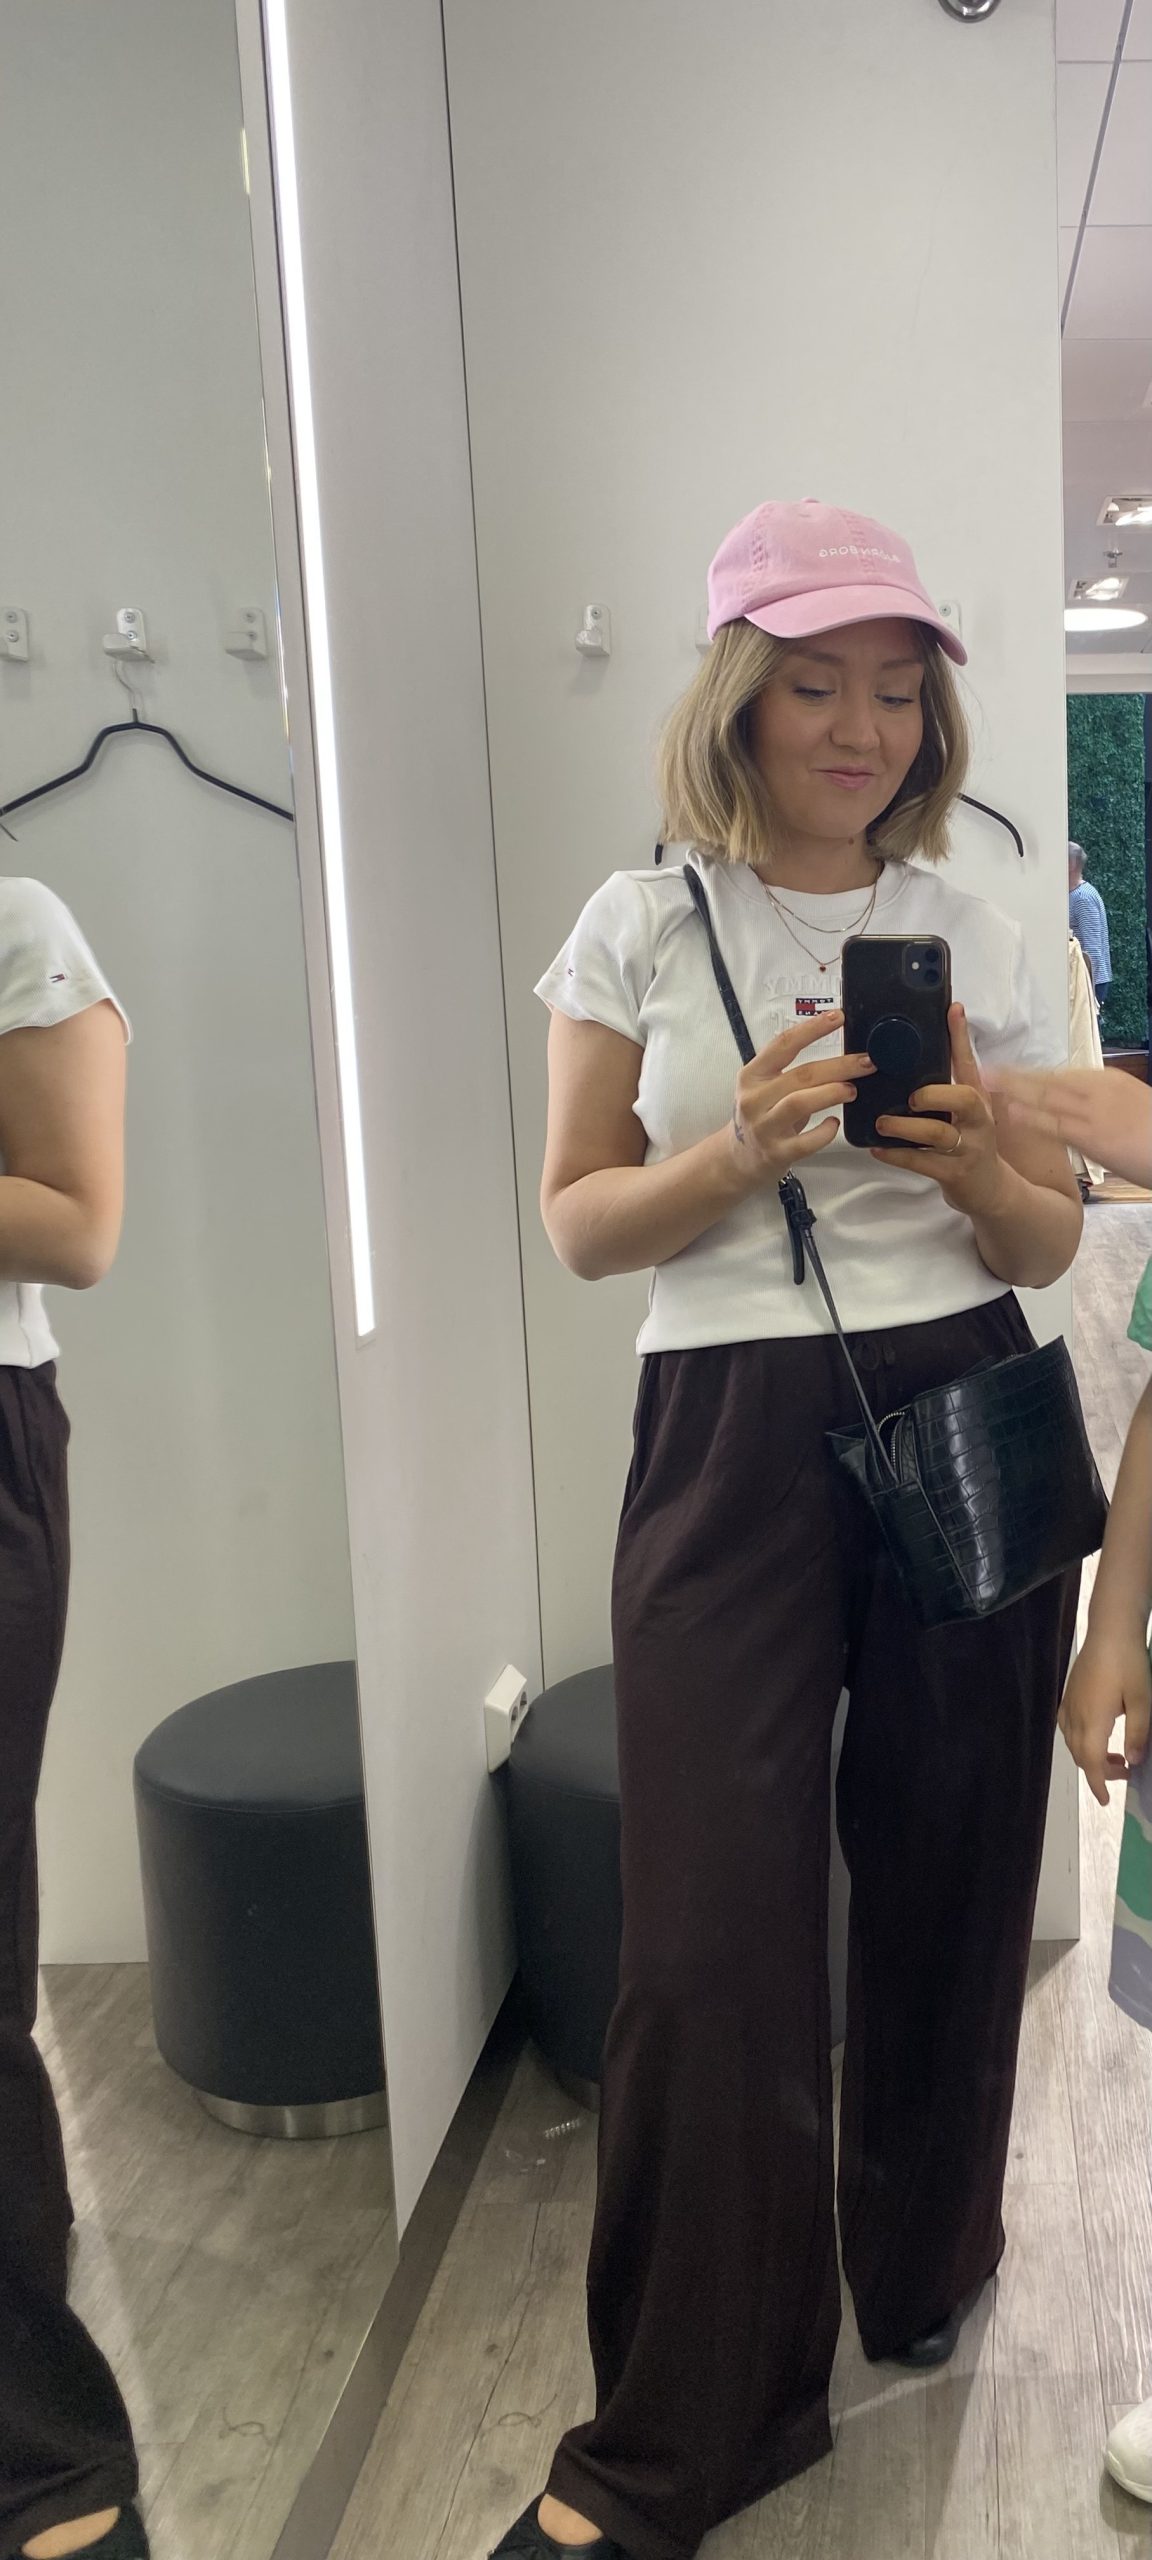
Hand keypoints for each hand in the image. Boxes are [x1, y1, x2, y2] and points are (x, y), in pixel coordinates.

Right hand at [731, 1010, 873, 1177]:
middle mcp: (755, 1099)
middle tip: (867, 1062)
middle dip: (839, 1066)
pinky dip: (826, 1131)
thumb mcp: (766, 1087)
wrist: (740, 1158)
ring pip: (801, 1102)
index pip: (783, 1044)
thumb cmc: (762, 1116)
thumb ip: (794, 1071)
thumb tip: (842, 1054)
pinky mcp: (777, 1153)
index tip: (839, 1017)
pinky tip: (834, 1123)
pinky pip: (808, 1141)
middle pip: (802, 1074)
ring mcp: (764, 1127)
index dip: (813, 1029)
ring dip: (832, 1093)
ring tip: (852, 1090)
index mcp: (752, 1075)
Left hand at [870, 1004, 1004, 1214]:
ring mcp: (969, 1148)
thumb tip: (918, 1058)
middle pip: (965, 1099)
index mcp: (977, 1100)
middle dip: (935, 1094)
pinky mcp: (955, 1173)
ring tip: (882, 1123)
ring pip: (939, 1134)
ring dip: (907, 1128)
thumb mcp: (965, 1113)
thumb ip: (947, 1087)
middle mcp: (977, 1121)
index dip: (961, 1036)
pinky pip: (923, 1163)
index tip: (952, 1010)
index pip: (970, 1063)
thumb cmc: (970, 1144)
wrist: (990, 1190)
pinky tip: (878, 1149)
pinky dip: (898, 1156)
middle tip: (910, 1098)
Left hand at [985, 1065, 1151, 1191]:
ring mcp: (1094, 1112)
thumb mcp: (1130, 1107)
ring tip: (984, 1082)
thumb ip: (1103, 1104)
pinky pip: (1056, 1125)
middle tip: (983, 1067)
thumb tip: (1084, 1106)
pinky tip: (1010, 1113)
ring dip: (1012, 1089)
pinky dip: (1031, 1117)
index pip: (1060, 1074)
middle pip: (1047, 1079)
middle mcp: (1098, 1089)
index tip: (1006, 1069)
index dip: (1030, 1072)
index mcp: (1107, 1080)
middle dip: (1014, 1074)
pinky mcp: (1094, 1135)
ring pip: (1045, 1096)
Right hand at [1059, 1630, 1151, 1806]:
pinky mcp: (1069, 1694)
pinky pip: (1067, 1727)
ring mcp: (1069, 1704)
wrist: (1110, 1630)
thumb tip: (1133, 1762)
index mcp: (1094, 1720)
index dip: (1099, 1783)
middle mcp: (1076, 1716)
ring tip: (1115, 1756)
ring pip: (1072, 1743)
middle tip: (1124, 1772)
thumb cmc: (1129, 1663)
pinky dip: (1079, 1740)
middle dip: (1099, 1772)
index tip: (1107, 1800)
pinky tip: (1094, 1734)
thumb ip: (1138, 1734)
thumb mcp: (1143, 1700)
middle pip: (1081, 1755)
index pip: (1092, 1762)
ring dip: (1090, 1756)